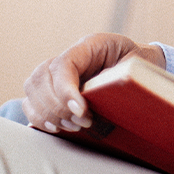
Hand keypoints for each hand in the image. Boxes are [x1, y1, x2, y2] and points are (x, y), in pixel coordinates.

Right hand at [21, 32, 165, 132]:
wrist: (141, 65)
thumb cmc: (140, 65)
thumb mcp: (136, 66)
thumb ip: (119, 76)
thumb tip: (100, 93)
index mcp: (89, 46)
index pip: (63, 64)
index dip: (65, 90)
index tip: (81, 111)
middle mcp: (68, 57)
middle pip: (41, 78)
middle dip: (57, 106)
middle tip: (82, 122)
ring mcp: (56, 72)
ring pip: (32, 89)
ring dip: (47, 113)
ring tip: (72, 126)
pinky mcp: (53, 89)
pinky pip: (32, 101)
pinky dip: (38, 116)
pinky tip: (56, 127)